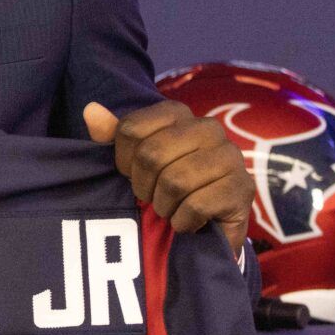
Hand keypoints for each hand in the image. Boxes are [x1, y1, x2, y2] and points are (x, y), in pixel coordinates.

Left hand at [85, 100, 252, 255]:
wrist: (206, 223)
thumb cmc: (164, 184)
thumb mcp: (134, 159)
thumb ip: (112, 135)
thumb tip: (91, 111)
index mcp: (178, 113)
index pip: (130, 129)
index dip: (123, 161)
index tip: (131, 174)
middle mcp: (208, 127)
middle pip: (151, 154)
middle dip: (143, 186)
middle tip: (151, 197)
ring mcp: (231, 156)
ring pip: (175, 181)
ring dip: (163, 205)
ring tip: (169, 208)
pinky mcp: (242, 188)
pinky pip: (196, 205)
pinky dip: (183, 221)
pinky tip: (187, 220)